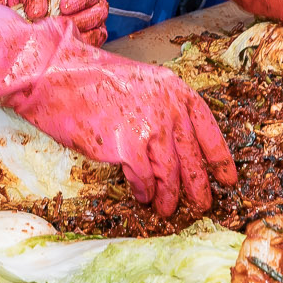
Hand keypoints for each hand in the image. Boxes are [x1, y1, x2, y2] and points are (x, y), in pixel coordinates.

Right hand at [0, 0, 232, 213]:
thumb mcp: (138, 83)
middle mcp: (169, 109)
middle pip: (193, 160)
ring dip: (169, 197)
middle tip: (201, 205)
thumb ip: (160, 108)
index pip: (209, 130)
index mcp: (175, 90)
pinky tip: (140, 197)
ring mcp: (150, 129)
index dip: (220, 159)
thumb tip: (173, 143)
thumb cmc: (90, 78)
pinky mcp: (127, 147)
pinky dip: (143, 192)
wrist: (55, 74)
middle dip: (199, 187)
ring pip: (171, 176)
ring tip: (165, 208)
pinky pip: (144, 181)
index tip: (227, 178)